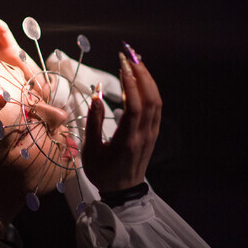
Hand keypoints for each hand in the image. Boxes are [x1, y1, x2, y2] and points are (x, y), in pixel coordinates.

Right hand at [82, 49, 161, 193]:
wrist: (123, 192)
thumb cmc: (103, 173)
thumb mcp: (91, 152)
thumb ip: (93, 123)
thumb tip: (97, 97)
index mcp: (127, 140)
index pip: (135, 106)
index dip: (130, 83)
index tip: (122, 63)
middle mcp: (144, 135)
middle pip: (150, 99)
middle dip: (141, 74)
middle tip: (129, 55)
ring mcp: (151, 134)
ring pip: (156, 101)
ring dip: (148, 79)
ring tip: (135, 62)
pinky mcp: (153, 134)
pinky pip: (156, 108)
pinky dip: (150, 90)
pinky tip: (141, 80)